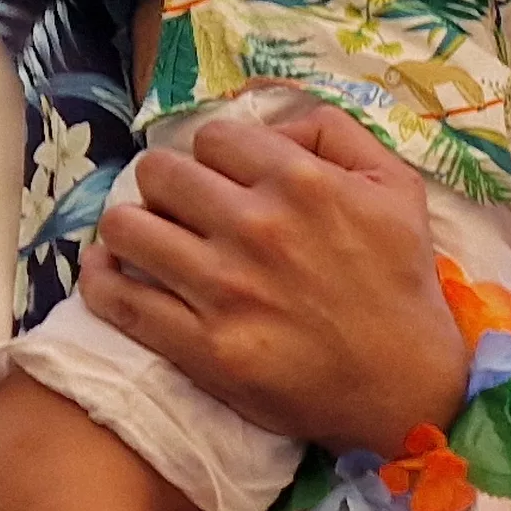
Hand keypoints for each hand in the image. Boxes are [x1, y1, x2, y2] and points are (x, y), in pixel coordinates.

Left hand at [82, 102, 463, 451]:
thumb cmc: (403, 286)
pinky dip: (102, 277)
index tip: (224, 181)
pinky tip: (111, 268)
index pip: (213, 136)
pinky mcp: (204, 346)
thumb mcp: (398, 189)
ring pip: (125, 226)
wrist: (409, 389)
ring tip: (153, 240)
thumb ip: (336, 132)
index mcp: (303, 182)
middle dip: (169, 186)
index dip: (215, 156)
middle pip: (159, 172)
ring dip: (133, 227)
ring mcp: (225, 289)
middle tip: (185, 211)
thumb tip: (270, 122)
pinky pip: (118, 297)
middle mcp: (257, 228)